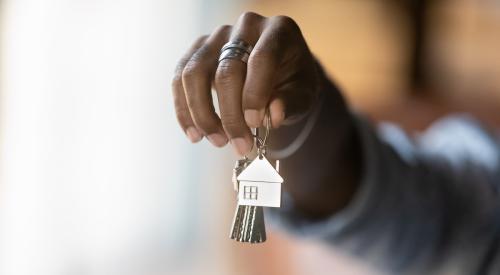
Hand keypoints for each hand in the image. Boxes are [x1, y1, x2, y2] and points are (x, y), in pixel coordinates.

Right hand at [172, 12, 323, 154]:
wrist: (278, 71)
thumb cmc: (293, 81)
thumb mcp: (303, 93)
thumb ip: (291, 102)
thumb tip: (273, 116)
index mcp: (278, 31)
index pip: (262, 58)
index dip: (255, 93)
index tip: (255, 124)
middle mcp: (245, 27)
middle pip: (227, 69)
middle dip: (231, 114)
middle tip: (241, 145)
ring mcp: (217, 36)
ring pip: (195, 73)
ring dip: (203, 114)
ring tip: (218, 141)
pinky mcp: (197, 50)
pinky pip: (180, 79)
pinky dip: (184, 110)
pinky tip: (195, 135)